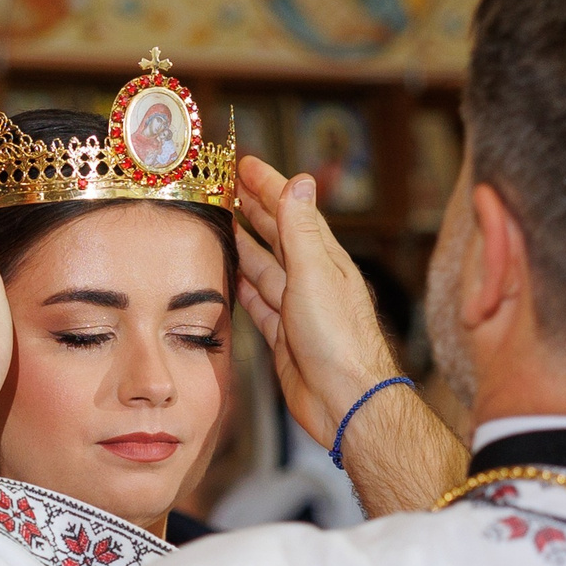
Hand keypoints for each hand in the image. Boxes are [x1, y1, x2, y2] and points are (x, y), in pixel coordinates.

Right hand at [233, 153, 401, 445]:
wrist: (345, 400)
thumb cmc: (339, 340)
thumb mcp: (315, 274)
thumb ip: (301, 230)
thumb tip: (299, 182)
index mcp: (323, 258)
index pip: (292, 210)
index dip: (269, 185)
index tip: (245, 164)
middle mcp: (310, 279)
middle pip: (276, 235)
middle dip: (253, 208)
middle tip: (226, 186)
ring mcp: (296, 308)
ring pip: (263, 267)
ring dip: (244, 244)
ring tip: (220, 223)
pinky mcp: (282, 337)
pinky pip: (257, 303)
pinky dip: (242, 286)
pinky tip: (230, 276)